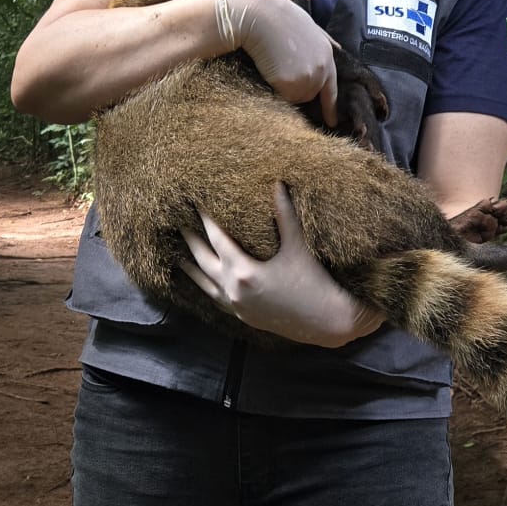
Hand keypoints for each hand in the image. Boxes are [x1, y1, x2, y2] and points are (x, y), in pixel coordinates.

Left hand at [179, 183, 383, 347]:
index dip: (206, 219)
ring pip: (205, 284)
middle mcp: (235, 290)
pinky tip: (204, 282)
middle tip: (178, 221)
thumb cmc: (316, 281)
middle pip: (203, 260)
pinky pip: (217, 300)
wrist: (328, 322)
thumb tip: (276, 183)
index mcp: (245, 271)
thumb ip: (284, 214)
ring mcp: (238, 306)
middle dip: (191, 240)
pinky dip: (207, 287)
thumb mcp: (298, 246)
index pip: (217, 239)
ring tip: (179, 253)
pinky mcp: (245, 317)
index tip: (196, 202)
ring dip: (192, 267)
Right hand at [215, 0, 338, 126]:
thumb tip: (338, 48)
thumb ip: (324, 40)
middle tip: (282, 68)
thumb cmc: (278, 17)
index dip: (330, 107)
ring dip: (285, 88)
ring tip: (275, 64)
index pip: (331, 89)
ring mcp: (307, 78)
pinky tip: (269, 68)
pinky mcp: (290, 85)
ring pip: (294, 98)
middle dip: (297, 88)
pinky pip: (281, 97)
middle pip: (309, 95)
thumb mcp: (309, 25)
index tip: (332, 122)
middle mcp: (321, 70)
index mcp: (327, 56)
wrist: (260, 15)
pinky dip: (274, 88)